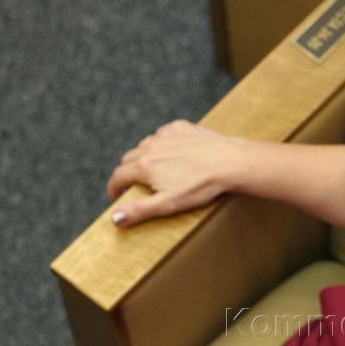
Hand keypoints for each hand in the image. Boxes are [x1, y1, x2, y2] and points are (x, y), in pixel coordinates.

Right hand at [107, 119, 243, 226]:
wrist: (230, 162)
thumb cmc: (201, 186)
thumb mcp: (168, 204)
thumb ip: (140, 210)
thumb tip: (114, 218)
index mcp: (145, 166)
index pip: (118, 175)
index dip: (114, 187)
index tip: (115, 195)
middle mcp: (151, 146)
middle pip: (128, 158)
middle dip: (127, 171)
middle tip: (134, 184)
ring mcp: (165, 135)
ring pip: (145, 144)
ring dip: (144, 156)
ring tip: (153, 169)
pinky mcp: (180, 128)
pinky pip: (163, 134)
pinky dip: (163, 143)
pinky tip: (173, 154)